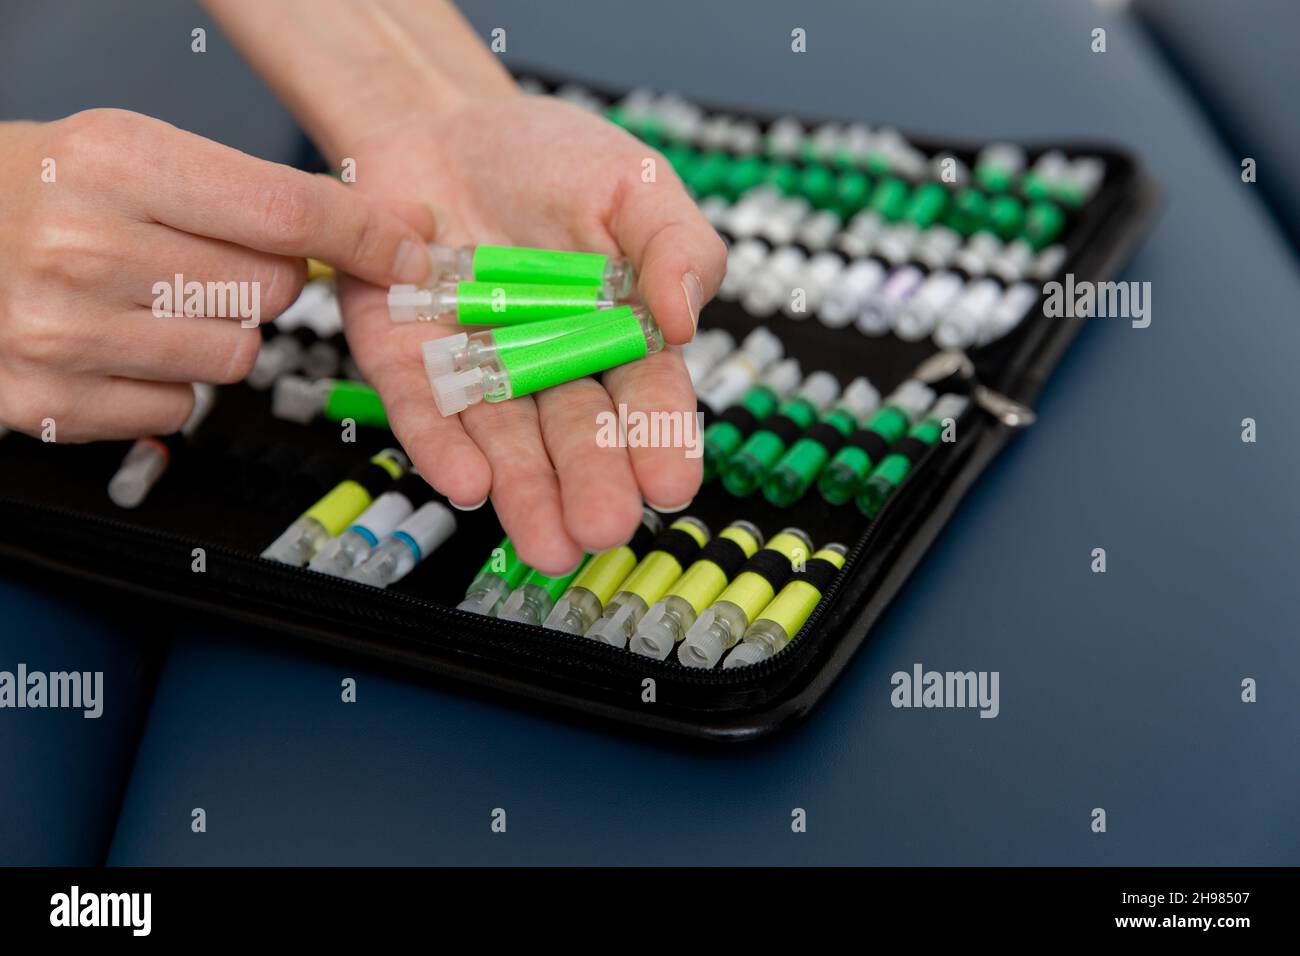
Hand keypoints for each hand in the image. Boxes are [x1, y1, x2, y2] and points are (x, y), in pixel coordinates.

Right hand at [0, 108, 433, 440]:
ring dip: (216, 338)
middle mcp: (87, 248)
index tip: (408, 250)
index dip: (363, 235)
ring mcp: (66, 334)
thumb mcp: (127, 151)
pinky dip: (167, 384)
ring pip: (234, 359)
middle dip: (263, 282)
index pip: (285, 211)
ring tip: (149, 302)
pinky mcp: (51, 403)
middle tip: (204, 262)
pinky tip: (118, 346)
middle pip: (270, 293)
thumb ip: (246, 191)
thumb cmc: (31, 193)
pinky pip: (178, 409)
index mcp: (116, 163)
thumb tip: (379, 230)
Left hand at [337, 93, 726, 573]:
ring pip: (503, 439)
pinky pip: (424, 407)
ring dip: (524, 491)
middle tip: (603, 528)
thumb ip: (675, 244)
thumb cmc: (548, 156)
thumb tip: (686, 319)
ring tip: (548, 544)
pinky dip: (443, 445)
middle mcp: (549, 366)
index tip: (671, 486)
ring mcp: (478, 369)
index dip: (658, 440)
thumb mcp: (633, 183)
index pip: (645, 396)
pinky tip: (470, 485)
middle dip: (590, 484)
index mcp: (617, 334)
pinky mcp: (406, 361)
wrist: (440, 121)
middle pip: (574, 433)